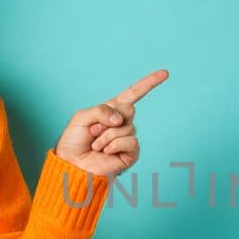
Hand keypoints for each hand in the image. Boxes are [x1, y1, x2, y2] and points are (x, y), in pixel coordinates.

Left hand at [54, 69, 168, 177]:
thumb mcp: (82, 117)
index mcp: (112, 111)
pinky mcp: (131, 153)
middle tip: (93, 131)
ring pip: (127, 128)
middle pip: (129, 110)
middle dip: (107, 120)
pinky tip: (106, 152)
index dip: (149, 83)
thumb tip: (121, 119)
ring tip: (96, 145)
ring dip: (106, 136)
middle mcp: (122, 123)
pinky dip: (114, 145)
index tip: (165, 73)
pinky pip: (130, 141)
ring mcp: (127, 138)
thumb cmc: (74, 141)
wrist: (73, 165)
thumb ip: (101, 110)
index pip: (133, 94)